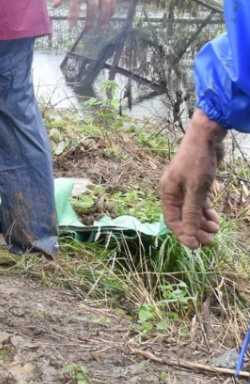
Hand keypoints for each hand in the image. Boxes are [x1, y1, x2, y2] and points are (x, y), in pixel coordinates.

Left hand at [53, 0, 116, 31]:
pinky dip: (111, 10)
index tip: (72, 26)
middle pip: (92, 3)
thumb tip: (55, 5)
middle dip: (90, 18)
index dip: (74, 13)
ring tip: (100, 28)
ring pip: (106, 2)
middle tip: (87, 31)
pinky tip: (108, 20)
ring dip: (104, 16)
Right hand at [159, 110, 224, 248]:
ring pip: (192, 211)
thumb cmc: (198, 162)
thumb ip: (192, 212)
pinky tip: (215, 218)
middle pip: (182, 217)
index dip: (183, 234)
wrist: (206, 137)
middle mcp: (173, 192)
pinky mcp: (196, 183)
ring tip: (216, 229)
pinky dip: (206, 211)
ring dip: (202, 222)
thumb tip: (189, 234)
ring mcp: (184, 187)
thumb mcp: (196, 189)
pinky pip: (199, 202)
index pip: (172, 220)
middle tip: (211, 241)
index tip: (196, 246)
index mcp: (167, 193)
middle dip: (195, 230)